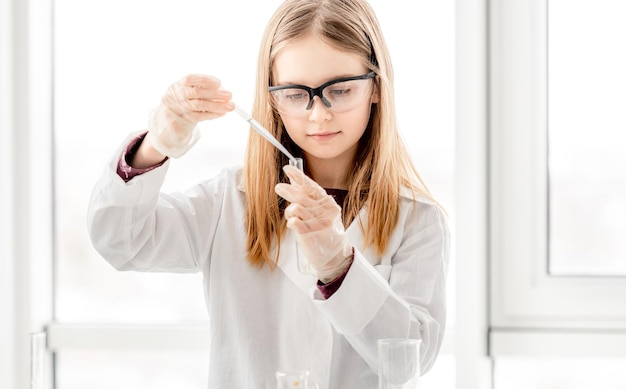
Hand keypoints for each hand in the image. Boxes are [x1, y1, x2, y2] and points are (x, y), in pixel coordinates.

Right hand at [147, 74, 234, 157]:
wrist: (169, 119)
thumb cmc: (184, 102)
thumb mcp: (187, 91)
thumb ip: (203, 89)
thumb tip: (223, 90)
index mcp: (178, 85)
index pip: (190, 79)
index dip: (205, 80)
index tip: (219, 83)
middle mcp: (176, 96)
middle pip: (195, 93)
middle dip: (214, 94)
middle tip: (229, 95)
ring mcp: (179, 109)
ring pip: (199, 106)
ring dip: (217, 106)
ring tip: (231, 106)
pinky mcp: (183, 121)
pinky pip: (200, 117)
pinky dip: (213, 114)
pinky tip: (222, 113)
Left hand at [275, 165, 352, 282]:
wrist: (334, 257)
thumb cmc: (326, 233)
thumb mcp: (322, 213)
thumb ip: (310, 198)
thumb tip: (295, 181)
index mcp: (328, 204)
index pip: (312, 187)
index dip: (299, 176)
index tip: (288, 169)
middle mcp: (325, 212)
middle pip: (301, 196)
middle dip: (288, 190)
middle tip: (279, 188)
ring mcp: (318, 223)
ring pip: (295, 208)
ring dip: (290, 212)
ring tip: (293, 217)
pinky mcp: (309, 234)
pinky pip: (293, 221)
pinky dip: (291, 222)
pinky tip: (294, 225)